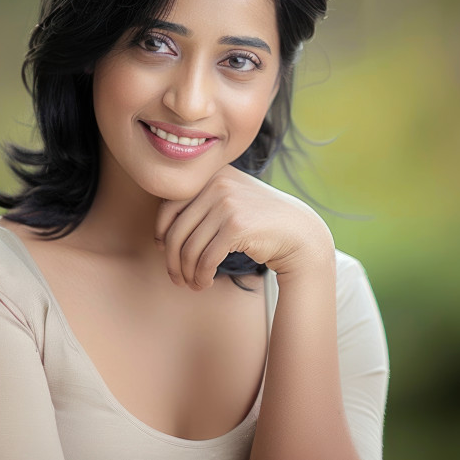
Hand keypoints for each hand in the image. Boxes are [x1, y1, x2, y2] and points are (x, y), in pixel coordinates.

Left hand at [156, 165, 333, 289]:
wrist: (298, 232)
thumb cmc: (259, 221)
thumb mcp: (229, 200)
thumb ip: (201, 205)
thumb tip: (161, 235)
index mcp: (211, 175)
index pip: (168, 206)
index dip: (161, 233)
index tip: (164, 250)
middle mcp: (217, 184)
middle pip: (176, 231)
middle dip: (172, 261)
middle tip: (177, 278)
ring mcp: (227, 203)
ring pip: (189, 249)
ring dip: (187, 273)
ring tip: (193, 284)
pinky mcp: (236, 226)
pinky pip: (206, 259)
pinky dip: (201, 276)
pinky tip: (205, 282)